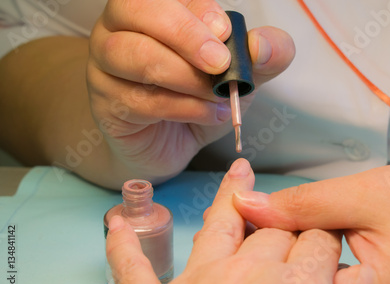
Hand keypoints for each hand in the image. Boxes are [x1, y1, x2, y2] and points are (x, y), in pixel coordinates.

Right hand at [87, 1, 294, 184]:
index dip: (197, 10)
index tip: (226, 32)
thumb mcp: (237, 75)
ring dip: (184, 76)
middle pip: (135, 9)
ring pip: (133, 55)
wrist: (171, 142)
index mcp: (154, 9)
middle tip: (220, 63)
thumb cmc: (198, 97)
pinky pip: (137, 99)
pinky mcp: (105, 102)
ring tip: (217, 97)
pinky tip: (206, 114)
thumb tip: (263, 46)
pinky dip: (180, 107)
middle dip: (185, 34)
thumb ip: (259, 57)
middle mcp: (120, 27)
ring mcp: (105, 64)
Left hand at [106, 158, 340, 283]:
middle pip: (276, 229)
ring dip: (230, 196)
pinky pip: (135, 269)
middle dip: (288, 226)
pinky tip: (116, 225)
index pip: (320, 242)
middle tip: (292, 226)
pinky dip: (123, 247)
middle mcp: (249, 275)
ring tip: (237, 172)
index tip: (328, 240)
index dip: (326, 239)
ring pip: (219, 225)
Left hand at [233, 163, 389, 283]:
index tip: (236, 218)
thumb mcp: (369, 194)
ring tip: (268, 229)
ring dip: (281, 266)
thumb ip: (303, 204)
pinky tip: (295, 243)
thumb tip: (245, 206)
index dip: (253, 255)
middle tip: (244, 220)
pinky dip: (304, 271)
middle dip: (261, 263)